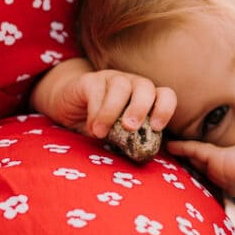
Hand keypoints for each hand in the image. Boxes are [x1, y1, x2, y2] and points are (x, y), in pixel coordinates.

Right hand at [50, 67, 175, 138]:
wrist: (69, 110)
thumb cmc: (101, 126)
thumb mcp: (119, 136)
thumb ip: (132, 142)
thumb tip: (143, 155)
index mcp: (145, 98)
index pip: (165, 95)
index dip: (165, 109)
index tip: (157, 128)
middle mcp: (132, 84)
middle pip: (146, 87)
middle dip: (141, 108)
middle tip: (130, 128)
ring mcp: (112, 79)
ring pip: (121, 86)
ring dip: (113, 112)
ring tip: (102, 133)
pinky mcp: (90, 80)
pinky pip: (97, 91)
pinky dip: (95, 112)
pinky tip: (92, 128)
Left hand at [168, 135, 234, 234]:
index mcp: (233, 182)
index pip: (210, 185)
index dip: (197, 191)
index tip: (182, 201)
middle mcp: (224, 172)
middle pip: (197, 173)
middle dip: (181, 176)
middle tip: (160, 181)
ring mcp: (219, 164)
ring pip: (191, 161)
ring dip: (175, 162)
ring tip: (154, 161)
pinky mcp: (217, 157)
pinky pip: (192, 150)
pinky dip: (180, 149)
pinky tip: (165, 147)